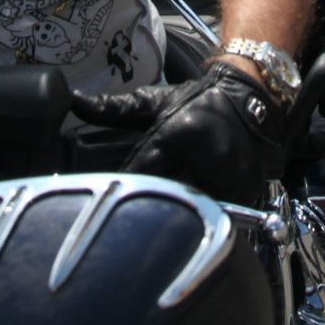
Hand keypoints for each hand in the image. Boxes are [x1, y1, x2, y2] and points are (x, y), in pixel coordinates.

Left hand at [70, 63, 285, 205]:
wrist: (251, 98)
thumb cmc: (198, 100)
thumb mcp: (156, 100)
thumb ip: (113, 109)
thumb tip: (73, 102)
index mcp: (174, 134)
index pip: (139, 172)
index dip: (123, 188)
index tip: (109, 199)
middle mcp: (201, 156)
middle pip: (162, 196)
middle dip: (146, 206)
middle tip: (127, 221)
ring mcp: (225, 176)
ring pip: (190, 211)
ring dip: (174, 216)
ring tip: (157, 227)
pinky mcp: (243, 190)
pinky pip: (216, 215)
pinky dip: (202, 219)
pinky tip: (191, 220)